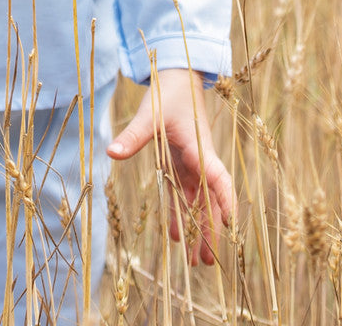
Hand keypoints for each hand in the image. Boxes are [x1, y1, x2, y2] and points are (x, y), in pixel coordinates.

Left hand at [106, 68, 232, 264]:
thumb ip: (133, 136)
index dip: (224, 201)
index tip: (229, 225)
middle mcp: (201, 160)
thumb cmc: (168, 94)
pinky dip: (182, 214)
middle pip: (210, 201)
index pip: (218, 179)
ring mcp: (193, 164)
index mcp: (200, 149)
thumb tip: (111, 152)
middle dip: (210, 231)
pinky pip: (184, 195)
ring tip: (195, 262)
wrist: (178, 78)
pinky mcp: (183, 164)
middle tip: (207, 264)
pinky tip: (177, 236)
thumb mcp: (149, 114)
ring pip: (199, 203)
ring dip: (198, 229)